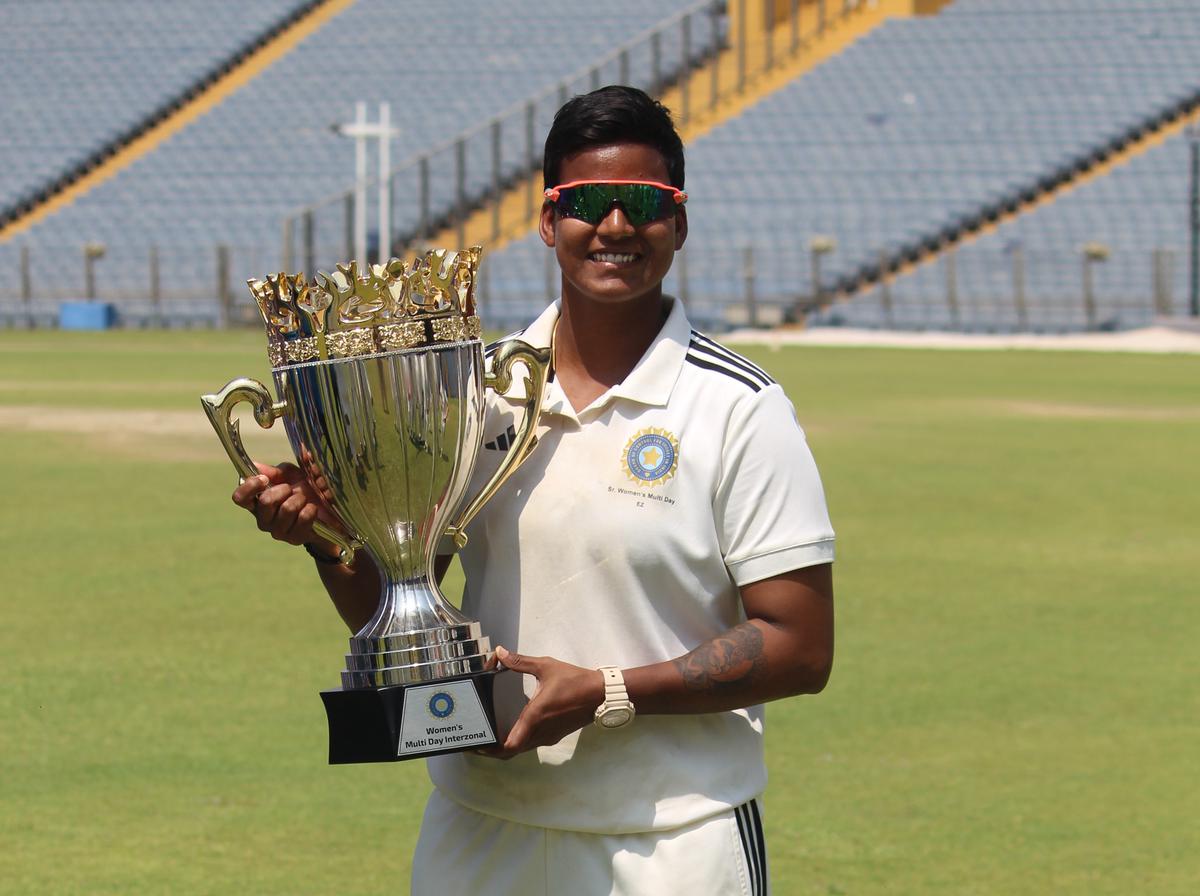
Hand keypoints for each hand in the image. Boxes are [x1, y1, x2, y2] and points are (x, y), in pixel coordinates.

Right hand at [231, 461, 342, 551]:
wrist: (329, 510)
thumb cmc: (306, 490)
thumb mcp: (291, 475)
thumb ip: (274, 471)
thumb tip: (255, 465)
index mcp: (258, 503)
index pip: (240, 498)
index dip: (249, 487)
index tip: (264, 479)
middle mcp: (264, 520)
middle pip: (265, 502)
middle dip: (283, 489)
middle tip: (292, 489)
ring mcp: (279, 532)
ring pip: (286, 509)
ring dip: (300, 499)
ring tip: (305, 500)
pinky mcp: (295, 538)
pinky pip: (303, 518)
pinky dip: (311, 509)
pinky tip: (312, 509)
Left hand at [476, 646, 603, 758]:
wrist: (601, 694)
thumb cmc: (575, 680)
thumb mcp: (546, 666)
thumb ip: (520, 661)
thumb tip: (499, 652)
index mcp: (535, 716)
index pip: (509, 745)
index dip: (490, 749)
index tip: (477, 744)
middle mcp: (540, 731)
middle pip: (511, 751)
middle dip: (492, 749)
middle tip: (477, 740)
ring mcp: (549, 736)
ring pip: (522, 748)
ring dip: (505, 745)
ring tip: (490, 734)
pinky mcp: (555, 735)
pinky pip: (531, 743)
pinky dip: (518, 740)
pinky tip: (511, 727)